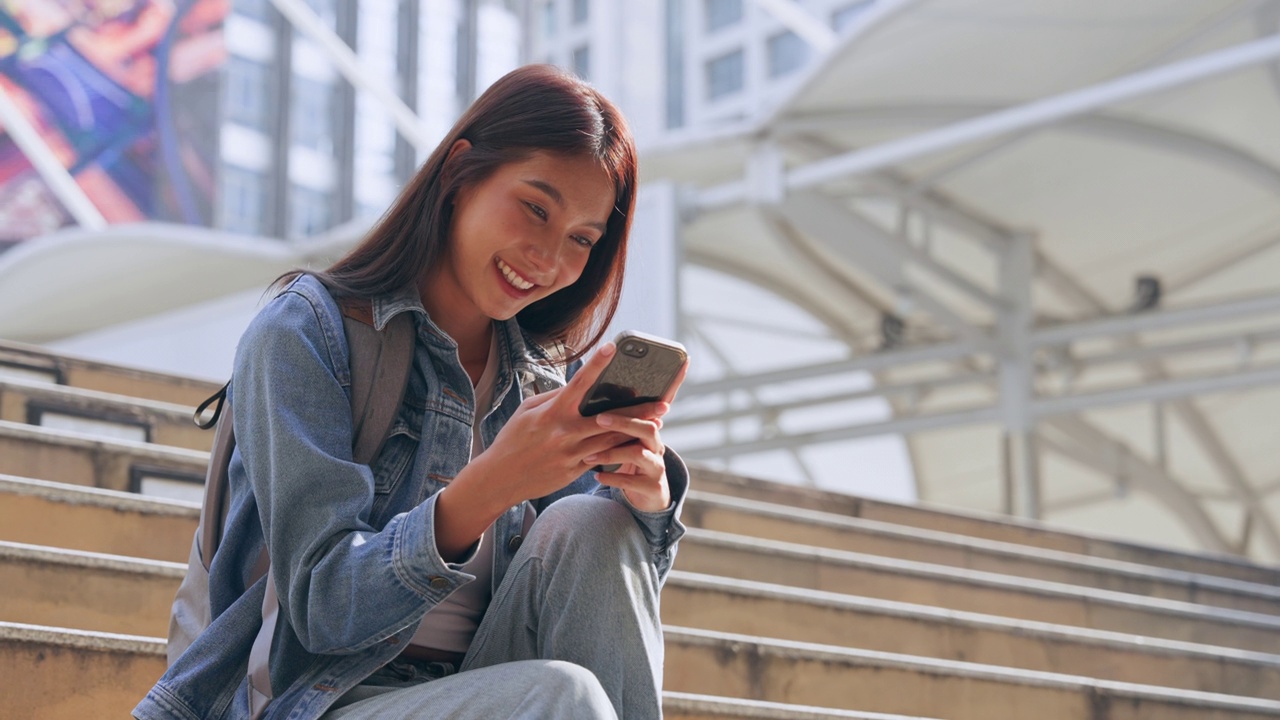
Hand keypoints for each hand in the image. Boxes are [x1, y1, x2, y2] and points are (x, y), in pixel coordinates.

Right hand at [435, 345, 683, 558]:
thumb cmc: (513, 439)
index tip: (613, 348)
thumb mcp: (528, 411)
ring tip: (657, 423)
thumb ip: (554, 397)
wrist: (500, 478)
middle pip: (608, 418)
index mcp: (551, 413)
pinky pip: (602, 458)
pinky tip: (638, 445)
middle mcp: (564, 433)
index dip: (595, 364)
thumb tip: (577, 385)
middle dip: (637, 411)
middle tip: (662, 403)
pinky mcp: (574, 471)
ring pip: (610, 440)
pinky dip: (619, 451)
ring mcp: (571, 454)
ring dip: (635, 431)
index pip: (578, 383)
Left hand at [582, 361, 687, 511]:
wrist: (648, 495)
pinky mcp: (653, 488)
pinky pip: (632, 481)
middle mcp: (657, 444)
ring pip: (639, 454)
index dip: (666, 384)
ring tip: (588, 456)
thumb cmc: (630, 459)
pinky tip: (597, 474)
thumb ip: (618, 417)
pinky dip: (612, 477)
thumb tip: (594, 386)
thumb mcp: (627, 437)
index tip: (653, 370)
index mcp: (649, 427)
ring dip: (612, 453)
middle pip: (647, 427)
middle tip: (599, 419)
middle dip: (623, 422)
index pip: (657, 401)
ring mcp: (657, 467)